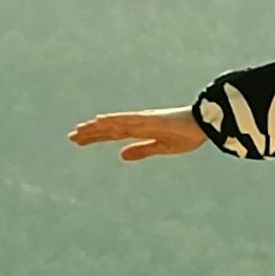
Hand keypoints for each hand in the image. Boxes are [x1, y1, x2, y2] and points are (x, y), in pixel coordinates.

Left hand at [72, 107, 208, 160]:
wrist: (204, 125)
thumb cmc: (187, 134)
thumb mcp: (162, 148)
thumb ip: (142, 150)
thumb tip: (121, 155)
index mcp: (140, 129)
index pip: (112, 133)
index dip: (95, 136)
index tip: (79, 140)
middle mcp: (137, 122)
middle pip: (109, 128)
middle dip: (90, 133)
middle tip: (70, 137)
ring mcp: (142, 120)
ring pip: (113, 123)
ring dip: (96, 127)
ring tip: (79, 131)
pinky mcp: (149, 120)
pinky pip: (127, 120)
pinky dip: (112, 121)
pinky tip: (100, 121)